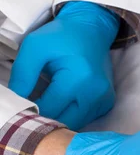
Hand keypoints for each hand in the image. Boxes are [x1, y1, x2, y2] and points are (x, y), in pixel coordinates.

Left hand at [9, 1, 119, 130]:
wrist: (91, 30)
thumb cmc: (61, 36)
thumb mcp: (35, 47)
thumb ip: (23, 74)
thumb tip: (16, 100)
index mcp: (79, 79)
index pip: (49, 109)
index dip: (31, 110)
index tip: (20, 104)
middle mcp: (96, 93)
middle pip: (64, 122)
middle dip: (46, 118)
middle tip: (32, 106)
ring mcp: (104, 99)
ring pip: (75, 124)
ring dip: (59, 118)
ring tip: (47, 102)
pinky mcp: (107, 102)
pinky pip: (85, 118)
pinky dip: (71, 114)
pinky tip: (64, 101)